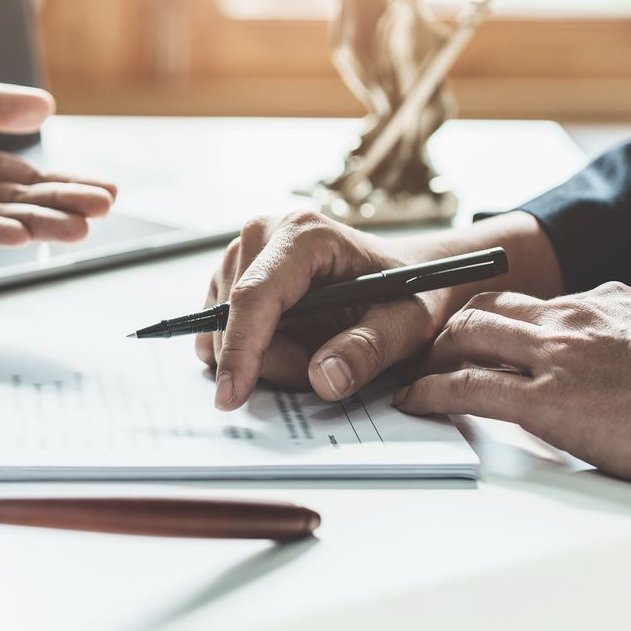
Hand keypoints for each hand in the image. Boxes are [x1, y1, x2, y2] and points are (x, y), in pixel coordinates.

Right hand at [198, 209, 564, 410]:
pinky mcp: (232, 274)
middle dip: (273, 359)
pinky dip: (252, 350)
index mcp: (305, 234)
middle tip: (326, 361)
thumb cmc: (408, 294)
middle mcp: (265, 233)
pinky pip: (222, 329)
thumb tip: (325, 378)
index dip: (241, 349)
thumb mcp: (407, 325)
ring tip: (314, 348)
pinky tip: (291, 343)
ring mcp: (244, 252)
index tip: (232, 396)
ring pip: (225, 328)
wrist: (406, 277)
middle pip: (236, 318)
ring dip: (266, 357)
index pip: (254, 296)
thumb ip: (369, 349)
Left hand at [394, 282, 630, 498]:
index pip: (544, 303)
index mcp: (614, 302)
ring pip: (468, 336)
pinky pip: (464, 388)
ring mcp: (554, 356)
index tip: (497, 337)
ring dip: (435, 354)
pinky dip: (431, 392)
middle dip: (458, 328)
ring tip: (416, 372)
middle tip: (436, 350)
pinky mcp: (540, 401)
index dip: (511, 323)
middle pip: (492, 308)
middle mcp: (575, 318)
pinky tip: (415, 401)